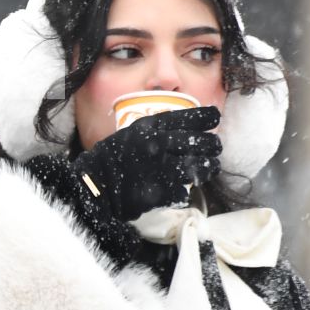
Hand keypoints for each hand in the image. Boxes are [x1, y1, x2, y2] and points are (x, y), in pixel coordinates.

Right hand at [72, 106, 221, 220]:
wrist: (94, 186)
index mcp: (151, 127)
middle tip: (215, 149)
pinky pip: (185, 191)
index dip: (207, 117)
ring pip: (200, 167)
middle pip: (202, 143)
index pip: (190, 117)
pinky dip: (185, 191)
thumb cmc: (110, 158)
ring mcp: (162, 169)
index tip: (215, 118)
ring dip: (208, 168)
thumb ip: (154, 129)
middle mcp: (159, 144)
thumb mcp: (131, 133)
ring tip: (209, 169)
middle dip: (213, 146)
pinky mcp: (162, 192)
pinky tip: (182, 189)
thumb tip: (180, 127)